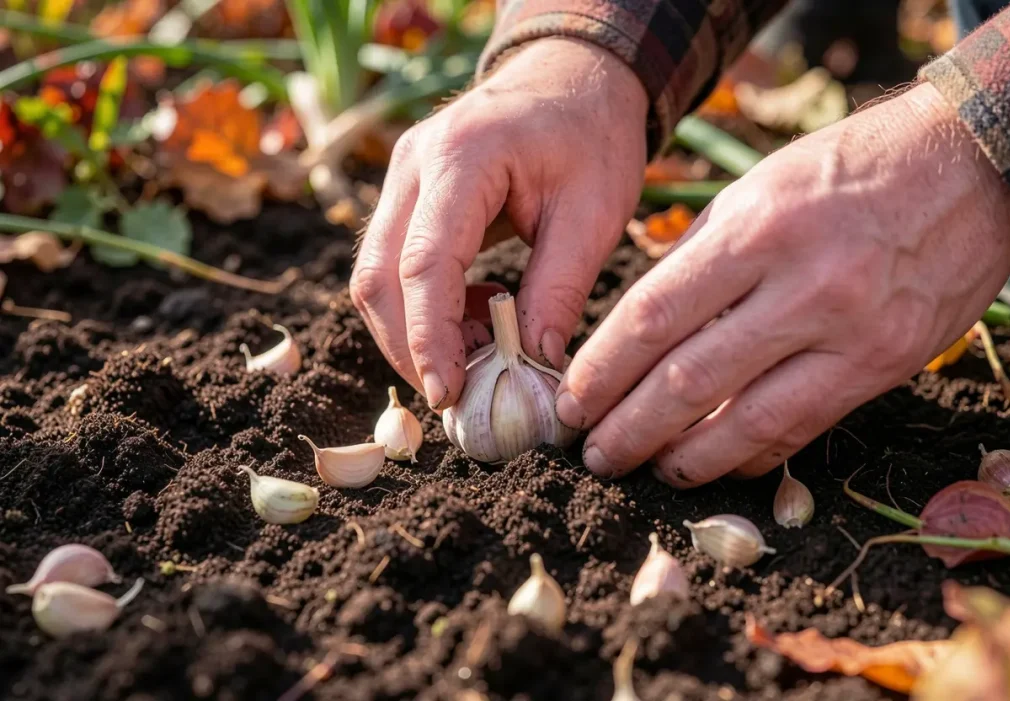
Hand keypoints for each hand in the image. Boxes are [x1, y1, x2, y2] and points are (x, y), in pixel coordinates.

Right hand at [351, 38, 647, 407]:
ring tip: (481, 352)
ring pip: (376, 275)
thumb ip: (559, 290)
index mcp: (463, 158)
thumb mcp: (595, 214)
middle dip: (411, 346)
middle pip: (379, 276)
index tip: (447, 394)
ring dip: (415, 331)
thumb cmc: (592, 136)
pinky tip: (478, 315)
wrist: (573, 78)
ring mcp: (402, 177)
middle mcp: (414, 164)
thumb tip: (533, 367)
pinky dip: (426, 308)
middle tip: (460, 393)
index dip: (429, 337)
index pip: (424, 263)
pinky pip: (394, 265)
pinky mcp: (407, 196)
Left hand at [557, 82, 1009, 486]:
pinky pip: (803, 429)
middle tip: (594, 454)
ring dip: (684, 458)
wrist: (968, 167)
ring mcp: (850, 333)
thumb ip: (698, 257)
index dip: (602, 369)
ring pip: (747, 422)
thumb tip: (639, 327)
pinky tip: (714, 463)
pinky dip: (750, 454)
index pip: (652, 316)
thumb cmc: (846, 170)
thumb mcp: (758, 189)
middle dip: (629, 428)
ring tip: (645, 469)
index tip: (571, 401)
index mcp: (756, 230)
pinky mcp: (885, 367)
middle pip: (688, 380)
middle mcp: (803, 285)